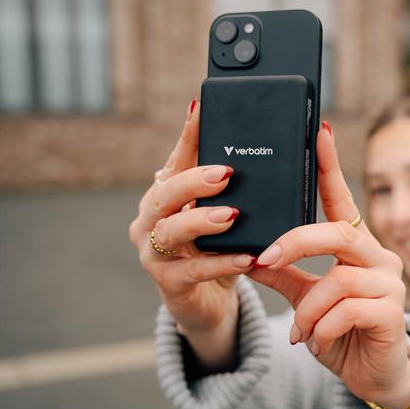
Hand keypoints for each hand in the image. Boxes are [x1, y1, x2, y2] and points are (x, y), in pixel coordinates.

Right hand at [128, 98, 254, 364]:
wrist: (207, 301)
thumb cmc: (215, 249)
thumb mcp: (222, 214)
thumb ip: (230, 187)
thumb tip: (258, 145)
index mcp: (165, 196)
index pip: (175, 160)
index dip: (188, 135)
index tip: (203, 107)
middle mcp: (151, 220)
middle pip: (163, 193)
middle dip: (194, 181)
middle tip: (226, 173)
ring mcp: (153, 253)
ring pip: (169, 231)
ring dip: (200, 220)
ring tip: (232, 214)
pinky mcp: (168, 284)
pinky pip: (193, 271)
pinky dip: (220, 262)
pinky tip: (246, 257)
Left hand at [247, 122, 409, 408]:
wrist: (373, 376)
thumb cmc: (341, 331)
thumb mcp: (304, 298)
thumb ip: (282, 273)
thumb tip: (244, 252)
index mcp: (356, 247)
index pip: (342, 199)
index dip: (330, 165)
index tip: (318, 129)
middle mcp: (379, 257)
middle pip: (338, 231)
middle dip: (295, 242)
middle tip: (264, 259)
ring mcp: (390, 283)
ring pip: (338, 278)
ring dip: (307, 307)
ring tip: (298, 331)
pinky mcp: (394, 312)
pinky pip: (348, 309)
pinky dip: (322, 328)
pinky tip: (317, 343)